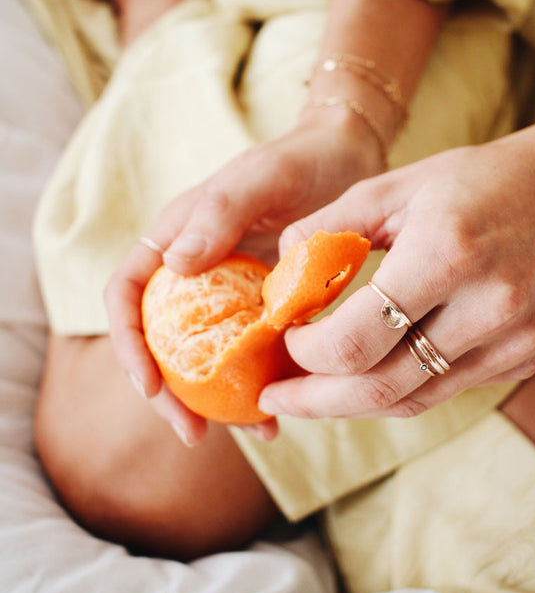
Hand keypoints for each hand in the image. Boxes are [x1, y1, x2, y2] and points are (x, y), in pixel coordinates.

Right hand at [104, 107, 382, 442]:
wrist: (347, 159)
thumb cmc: (298, 159)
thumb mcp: (259, 177)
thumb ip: (218, 212)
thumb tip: (173, 264)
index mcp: (175, 240)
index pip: (128, 295)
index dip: (128, 343)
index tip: (150, 386)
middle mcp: (195, 273)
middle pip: (162, 341)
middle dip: (171, 393)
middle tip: (193, 433)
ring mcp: (230, 295)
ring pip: (208, 358)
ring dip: (220, 402)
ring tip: (255, 432)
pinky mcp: (266, 309)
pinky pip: (254, 354)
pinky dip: (264, 385)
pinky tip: (282, 410)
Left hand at [258, 110, 534, 419]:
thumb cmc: (473, 181)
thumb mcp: (394, 186)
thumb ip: (329, 227)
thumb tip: (278, 276)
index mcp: (446, 254)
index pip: (355, 340)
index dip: (305, 352)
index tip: (282, 337)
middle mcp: (486, 307)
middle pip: (379, 388)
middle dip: (313, 400)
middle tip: (274, 397)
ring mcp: (509, 342)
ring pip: (409, 400)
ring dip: (349, 404)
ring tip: (306, 397)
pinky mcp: (519, 359)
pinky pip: (440, 390)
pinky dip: (393, 390)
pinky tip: (362, 378)